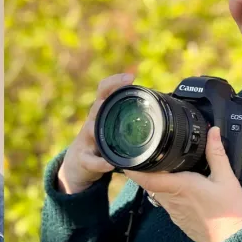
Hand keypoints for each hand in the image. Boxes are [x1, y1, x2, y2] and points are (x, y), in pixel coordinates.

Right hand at [57, 73, 134, 193]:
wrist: (79, 162)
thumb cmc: (103, 140)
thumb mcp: (113, 125)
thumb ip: (130, 115)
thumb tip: (162, 103)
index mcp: (102, 111)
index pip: (104, 90)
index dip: (115, 81)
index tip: (130, 76)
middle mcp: (93, 121)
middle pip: (96, 106)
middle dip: (105, 101)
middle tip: (118, 98)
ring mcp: (86, 140)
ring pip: (90, 130)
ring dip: (98, 130)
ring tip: (111, 134)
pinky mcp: (83, 158)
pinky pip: (90, 160)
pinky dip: (100, 163)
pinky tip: (110, 165)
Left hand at [125, 126, 241, 241]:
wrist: (231, 241)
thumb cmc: (228, 212)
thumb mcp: (226, 179)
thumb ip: (216, 154)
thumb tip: (212, 132)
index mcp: (179, 186)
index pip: (147, 178)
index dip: (133, 169)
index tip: (124, 160)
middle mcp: (171, 199)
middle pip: (149, 183)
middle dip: (145, 170)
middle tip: (145, 155)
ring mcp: (173, 211)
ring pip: (157, 193)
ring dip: (156, 181)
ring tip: (161, 168)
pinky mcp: (178, 219)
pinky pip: (166, 203)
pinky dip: (166, 193)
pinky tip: (178, 187)